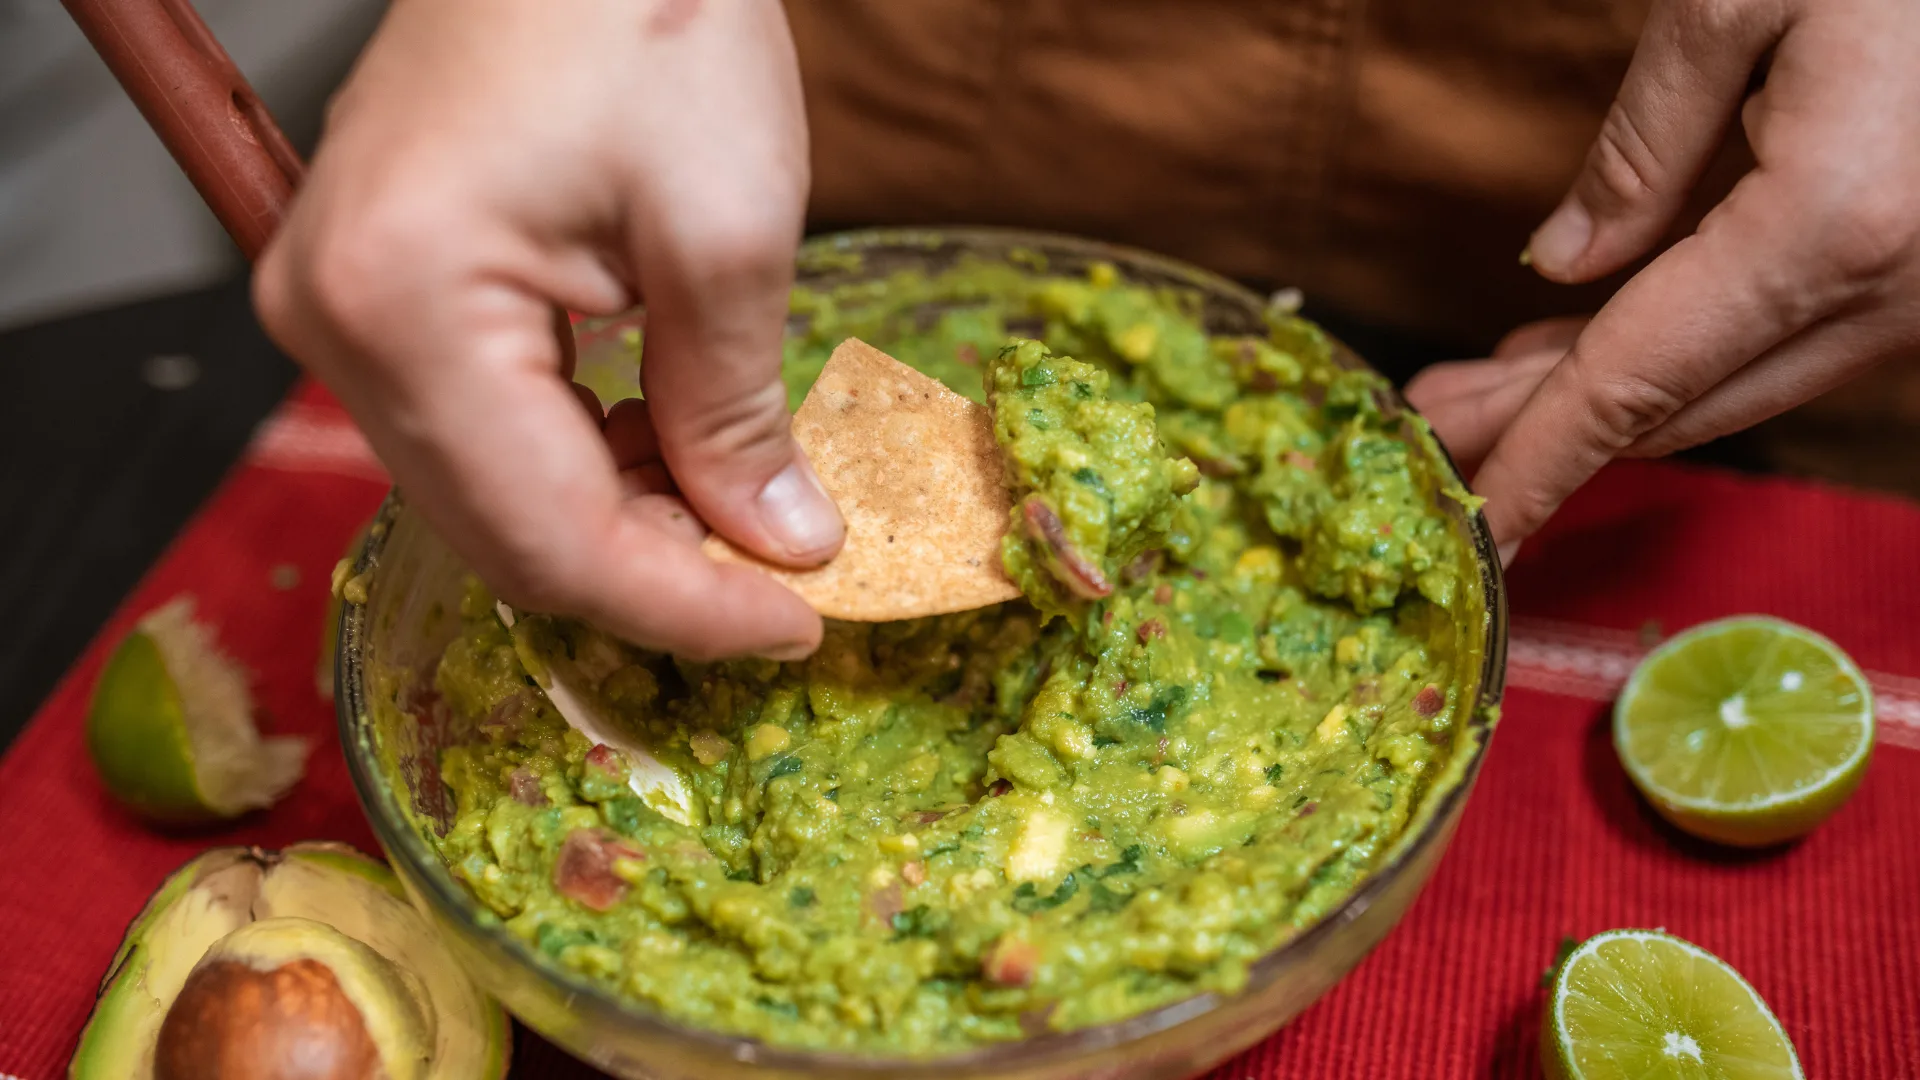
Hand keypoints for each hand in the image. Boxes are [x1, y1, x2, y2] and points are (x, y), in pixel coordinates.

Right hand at [255, 0, 840, 659]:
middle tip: (782, 579)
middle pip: (505, 536)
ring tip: (741, 504)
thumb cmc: (641, 8)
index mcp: (402, 305)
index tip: (797, 626)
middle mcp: (335, 322)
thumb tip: (775, 542)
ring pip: (493, 495)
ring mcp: (341, 305)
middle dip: (655, 574)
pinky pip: (479, 428)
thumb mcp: (727, 227)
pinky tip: (667, 439)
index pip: (548, 539)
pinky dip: (582, 460)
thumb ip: (737, 412)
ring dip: (622, 522)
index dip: (684, 607)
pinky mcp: (377, 288)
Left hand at [1407, 0, 1919, 560]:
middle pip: (1675, 402)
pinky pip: (1780, 342)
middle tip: (1433, 429)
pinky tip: (1590, 343)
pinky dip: (1677, 354)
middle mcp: (1887, 290)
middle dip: (1541, 429)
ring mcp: (1918, 293)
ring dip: (1602, 396)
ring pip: (1729, 383)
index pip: (1636, 385)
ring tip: (1484, 390)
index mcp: (1830, 227)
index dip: (1538, 462)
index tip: (1473, 533)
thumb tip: (1562, 262)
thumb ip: (1644, 145)